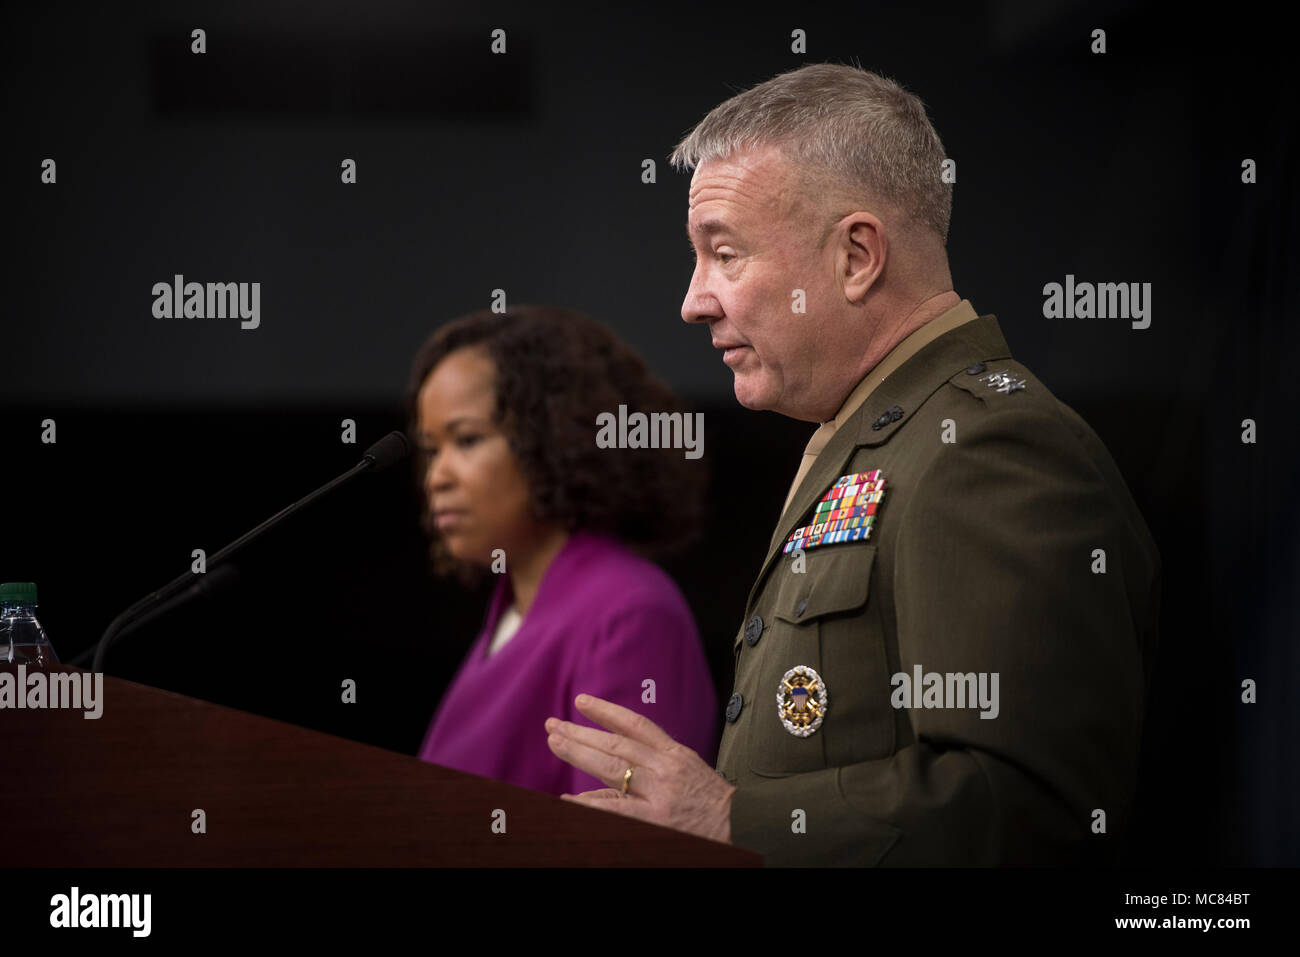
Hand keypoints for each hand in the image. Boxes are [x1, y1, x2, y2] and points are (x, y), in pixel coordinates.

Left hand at [545, 694, 734, 843]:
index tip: (581, 701)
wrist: (741, 826)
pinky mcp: (654, 820)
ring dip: (579, 754)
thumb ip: (657, 761)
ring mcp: (658, 794)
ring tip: (556, 742)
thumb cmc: (713, 800)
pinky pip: (615, 810)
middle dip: (581, 732)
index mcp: (675, 753)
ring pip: (611, 768)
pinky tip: (566, 798)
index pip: (635, 724)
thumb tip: (619, 752)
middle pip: (615, 744)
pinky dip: (589, 803)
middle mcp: (665, 768)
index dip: (606, 711)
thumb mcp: (689, 770)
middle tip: (552, 724)